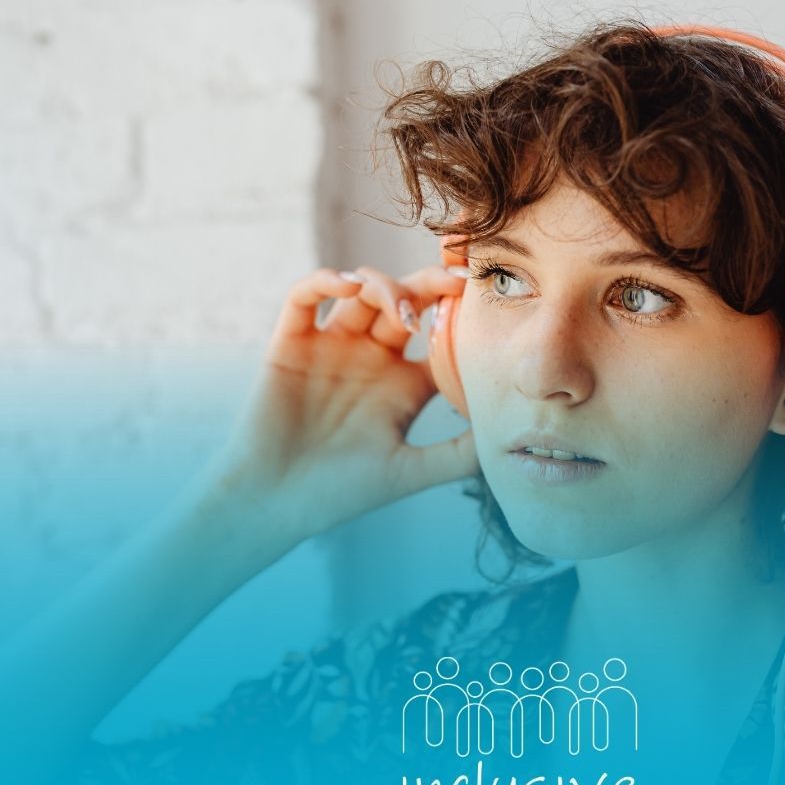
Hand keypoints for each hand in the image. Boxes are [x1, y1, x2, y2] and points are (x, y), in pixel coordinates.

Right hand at [208, 264, 478, 552]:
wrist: (276, 504)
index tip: (485, 301)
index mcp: (404, 383)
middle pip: (406, 302)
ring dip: (384, 287)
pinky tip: (347, 285)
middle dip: (430, 286)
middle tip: (454, 282)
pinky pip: (305, 298)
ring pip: (362, 291)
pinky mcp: (290, 343)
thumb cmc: (342, 493)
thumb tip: (508, 436)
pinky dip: (325, 281)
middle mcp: (371, 356)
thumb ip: (458, 454)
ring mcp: (331, 346)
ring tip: (401, 308)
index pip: (439, 335)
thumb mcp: (410, 472)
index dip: (460, 315)